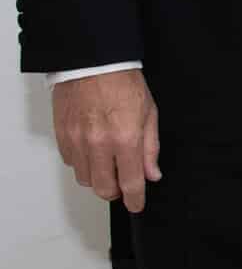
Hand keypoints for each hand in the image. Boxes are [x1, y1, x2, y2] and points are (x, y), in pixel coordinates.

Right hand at [52, 70, 160, 211]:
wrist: (93, 63)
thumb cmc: (124, 83)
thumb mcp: (150, 113)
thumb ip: (150, 148)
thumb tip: (152, 174)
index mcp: (125, 138)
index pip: (130, 182)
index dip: (135, 200)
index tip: (136, 205)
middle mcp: (99, 144)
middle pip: (103, 188)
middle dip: (115, 192)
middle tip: (124, 184)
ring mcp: (77, 141)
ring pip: (85, 179)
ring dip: (99, 177)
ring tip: (109, 163)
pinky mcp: (62, 137)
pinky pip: (71, 163)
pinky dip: (84, 163)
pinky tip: (94, 151)